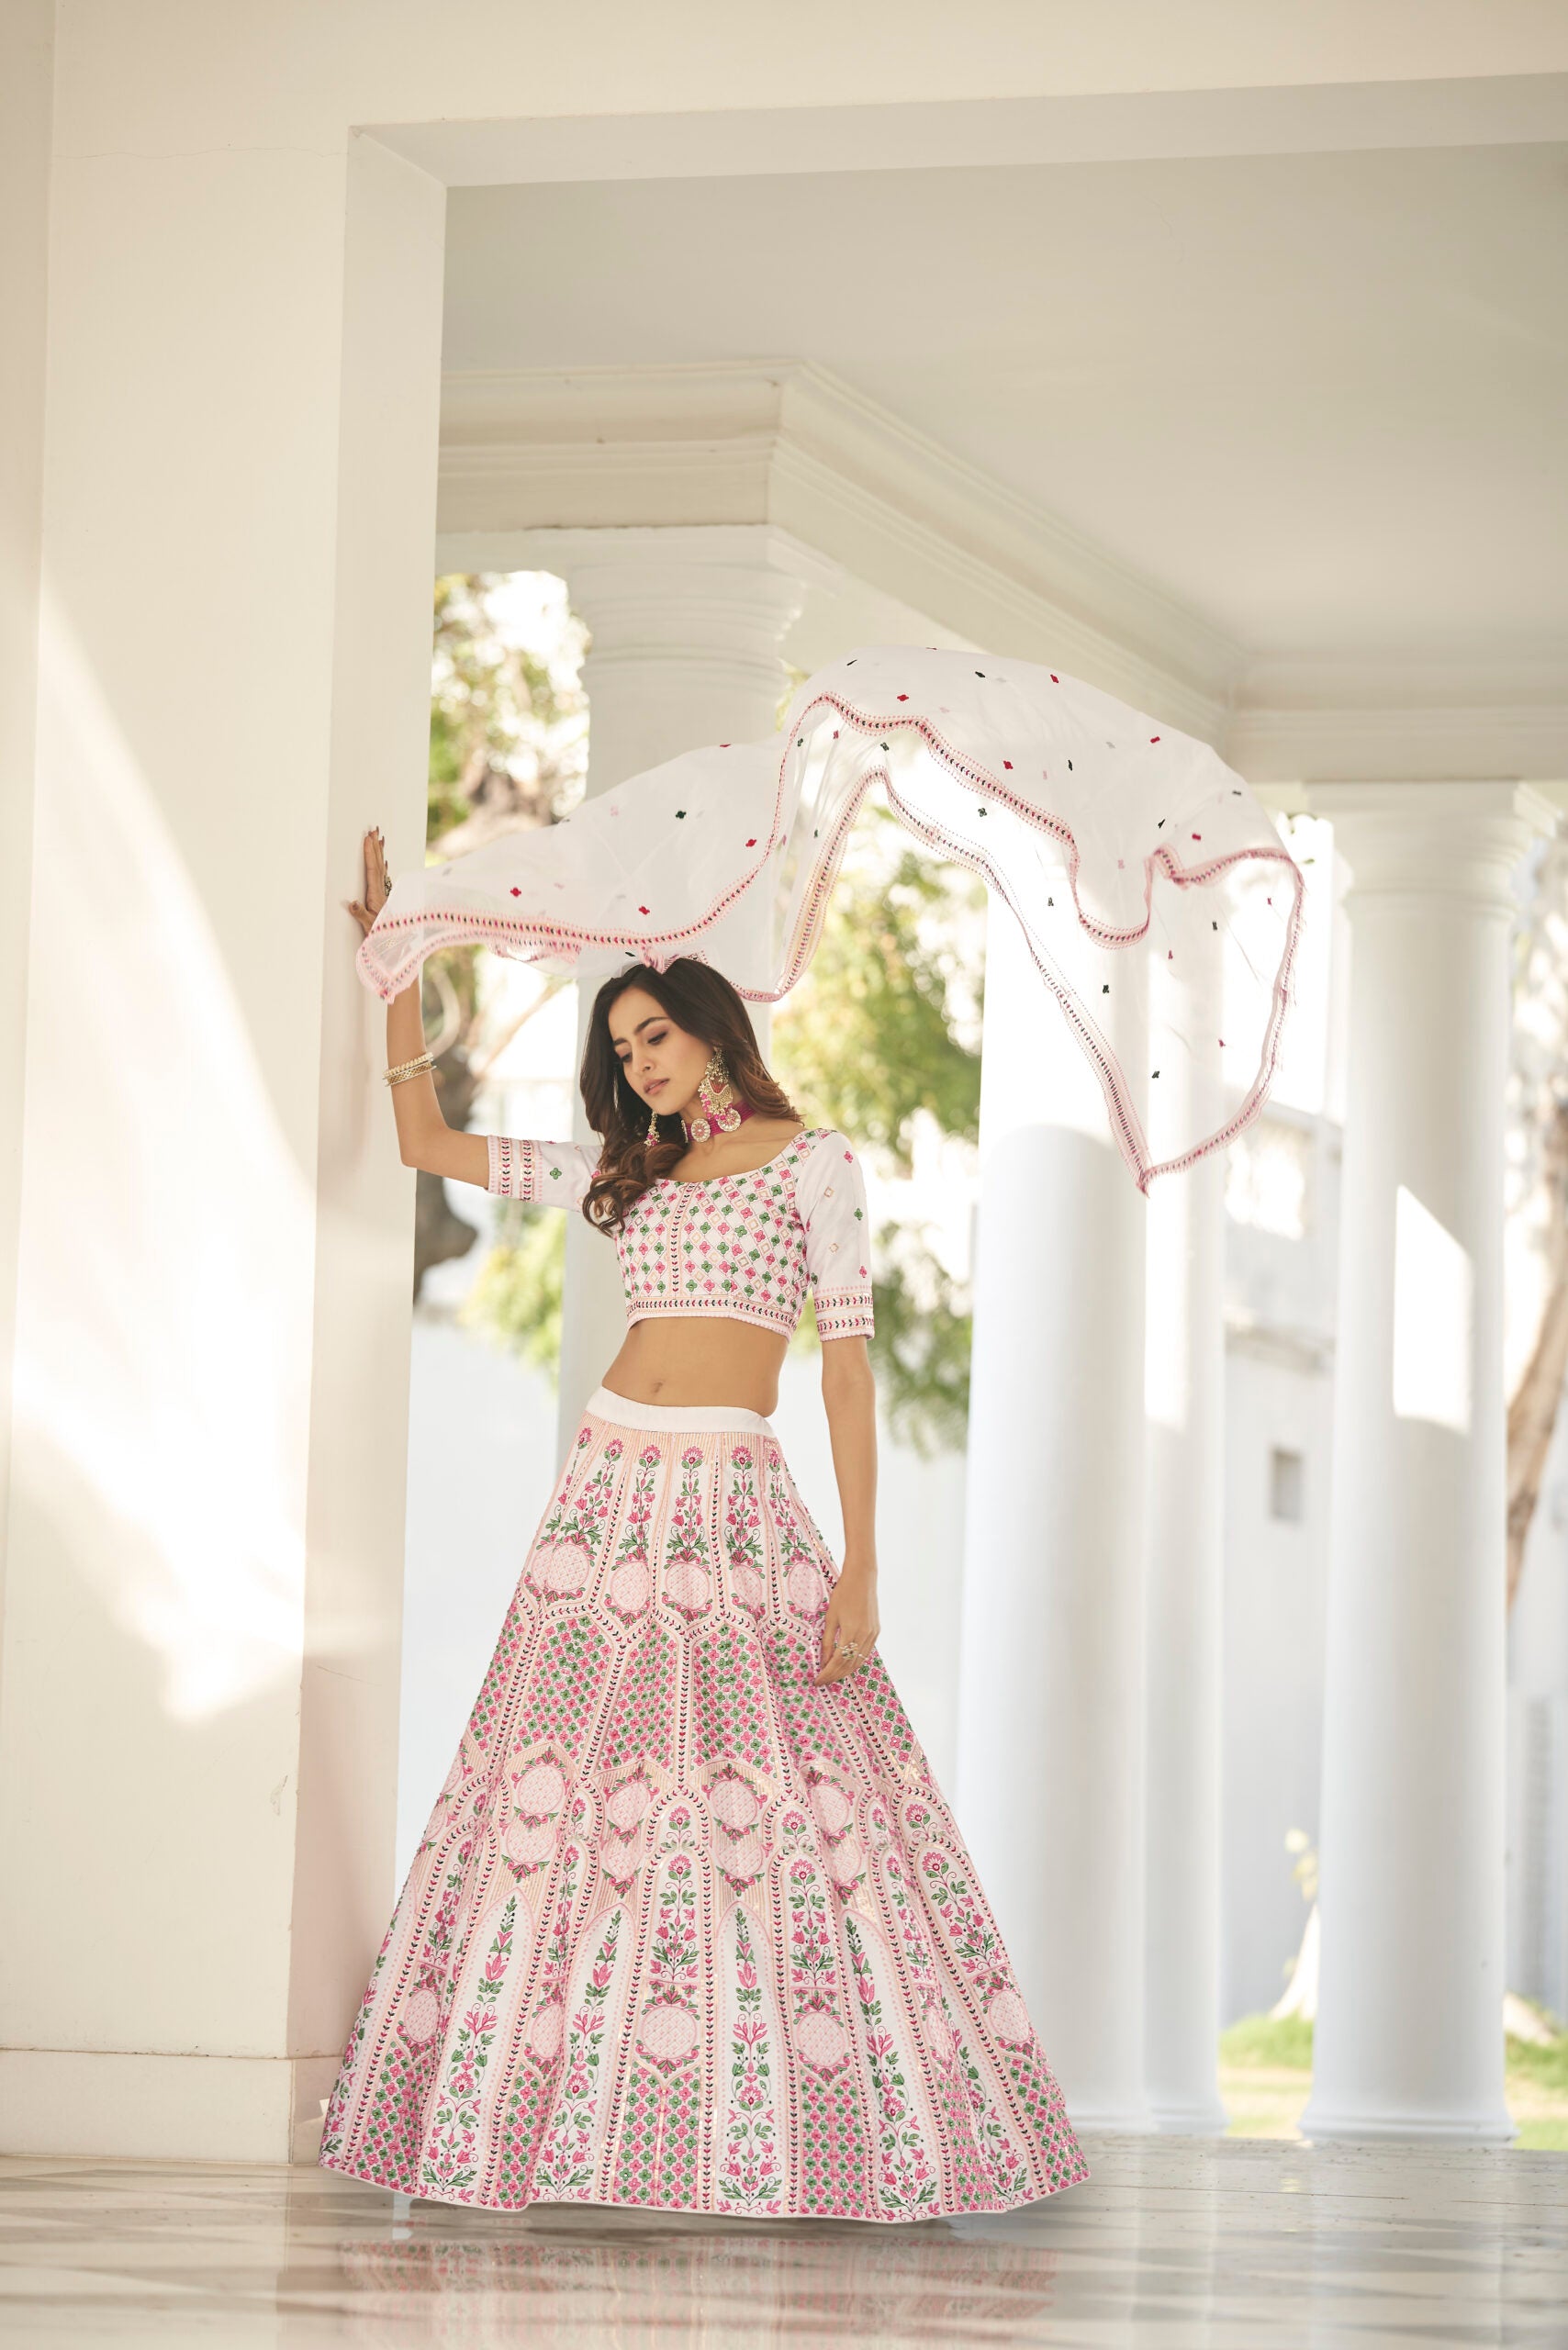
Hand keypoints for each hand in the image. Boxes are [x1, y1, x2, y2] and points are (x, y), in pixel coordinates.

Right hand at [345, 827, 391, 937]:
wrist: (394, 948)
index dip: (370, 854)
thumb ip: (361, 915)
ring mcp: (384, 895)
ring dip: (379, 853)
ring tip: (379, 838)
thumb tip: (353, 902)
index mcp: (376, 897)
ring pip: (382, 869)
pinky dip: (382, 866)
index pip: (372, 871)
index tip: (367, 839)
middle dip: (375, 847)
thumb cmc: (380, 938)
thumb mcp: (368, 928)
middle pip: (379, 865)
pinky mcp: (384, 899)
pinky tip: (383, 862)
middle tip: (373, 830)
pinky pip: (383, 877)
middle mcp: (381, 893)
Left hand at [815, 1563, 879, 1686]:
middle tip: (823, 1681)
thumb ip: (827, 1640)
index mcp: (851, 1633)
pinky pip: (865, 1652)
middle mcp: (864, 1637)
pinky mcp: (876, 1631)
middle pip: (849, 1665)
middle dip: (835, 1676)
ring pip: (859, 1661)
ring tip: (833, 1675)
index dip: (827, 1673)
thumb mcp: (831, 1617)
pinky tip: (846, 1663)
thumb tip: (823, 1660)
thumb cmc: (843, 1594)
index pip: (837, 1662)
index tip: (818, 1681)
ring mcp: (872, 1634)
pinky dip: (855, 1661)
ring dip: (845, 1671)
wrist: (862, 1578)